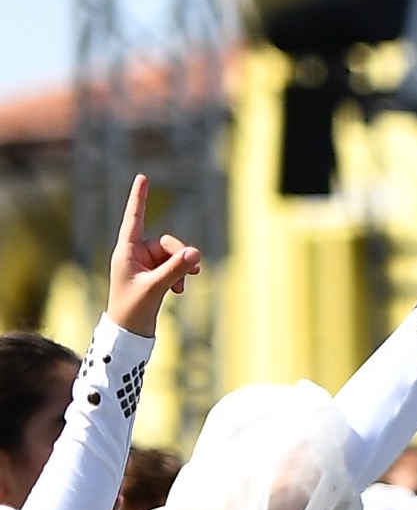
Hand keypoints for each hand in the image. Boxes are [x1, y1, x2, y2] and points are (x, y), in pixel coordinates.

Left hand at [102, 178, 202, 337]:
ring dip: (181, 269)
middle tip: (194, 270)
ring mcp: (144, 264)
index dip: (139, 198)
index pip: (134, 219)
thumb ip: (176, 269)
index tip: (142, 178)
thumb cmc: (133, 308)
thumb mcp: (156, 287)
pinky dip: (179, 277)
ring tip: (183, 287)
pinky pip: (173, 267)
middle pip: (165, 242)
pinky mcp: (153, 275)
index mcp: (126, 251)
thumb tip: (196, 252)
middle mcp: (134, 254)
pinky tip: (180, 291)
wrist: (128, 331)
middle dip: (180, 255)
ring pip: (172, 256)